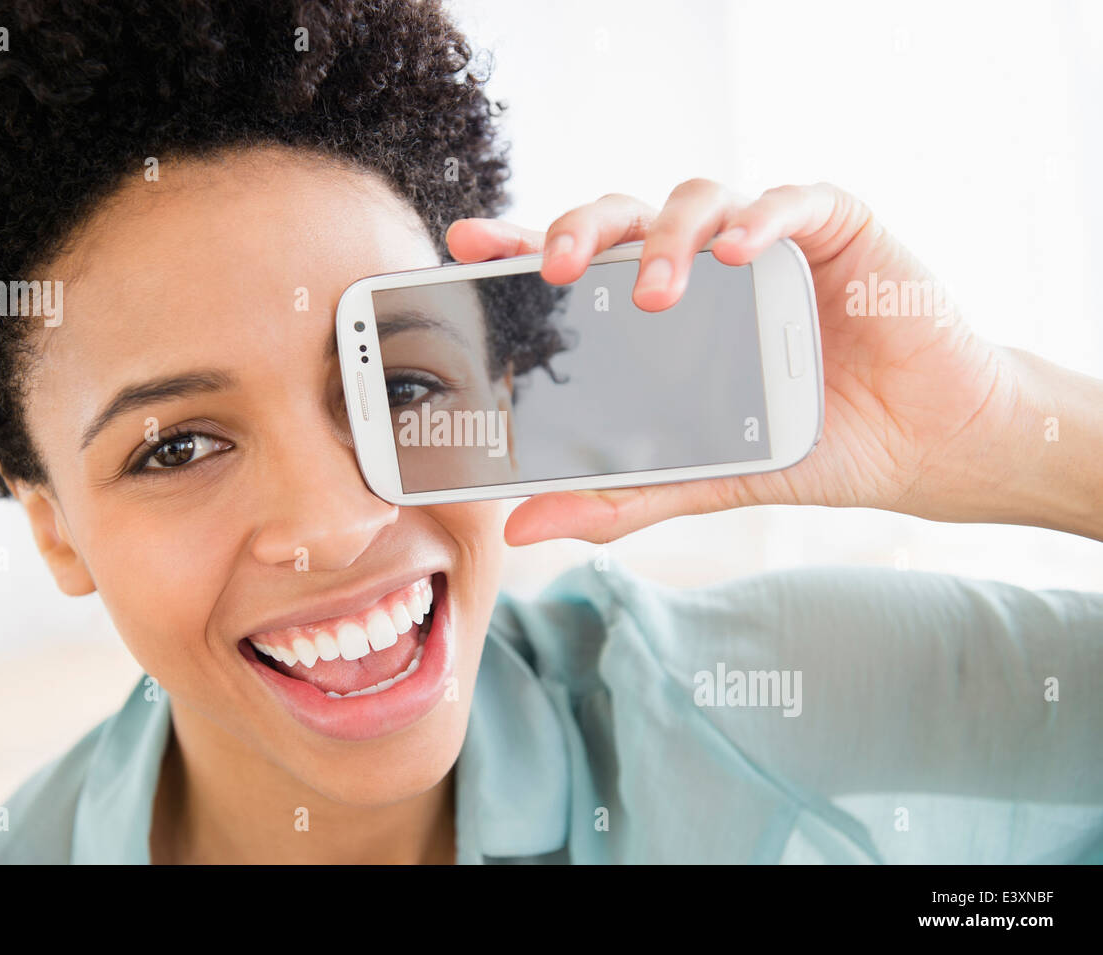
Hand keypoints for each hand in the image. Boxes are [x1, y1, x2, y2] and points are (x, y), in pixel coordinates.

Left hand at [446, 179, 1067, 544]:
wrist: (920, 446)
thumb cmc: (808, 445)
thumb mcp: (700, 479)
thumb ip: (616, 493)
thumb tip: (522, 526)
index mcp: (660, 308)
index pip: (581, 263)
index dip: (521, 244)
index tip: (465, 242)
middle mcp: (704, 262)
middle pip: (624, 215)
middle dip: (580, 227)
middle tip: (554, 268)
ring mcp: (766, 239)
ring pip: (697, 197)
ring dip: (667, 236)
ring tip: (655, 291)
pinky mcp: (837, 226)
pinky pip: (792, 200)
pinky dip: (760, 218)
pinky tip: (737, 249)